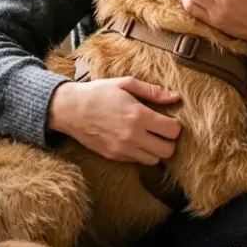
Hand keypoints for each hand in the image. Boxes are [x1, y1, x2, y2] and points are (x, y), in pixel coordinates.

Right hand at [47, 78, 180, 164]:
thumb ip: (153, 91)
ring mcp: (122, 149)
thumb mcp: (126, 84)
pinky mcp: (113, 156)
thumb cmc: (99, 93)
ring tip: (151, 137)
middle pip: (167, 150)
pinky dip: (142, 154)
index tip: (170, 120)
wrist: (70, 110)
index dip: (176, 126)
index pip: (172, 131)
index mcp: (139, 116)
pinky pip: (137, 161)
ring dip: (156, 149)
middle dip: (170, 140)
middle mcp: (133, 136)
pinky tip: (137, 141)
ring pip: (154, 160)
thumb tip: (176, 97)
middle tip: (163, 131)